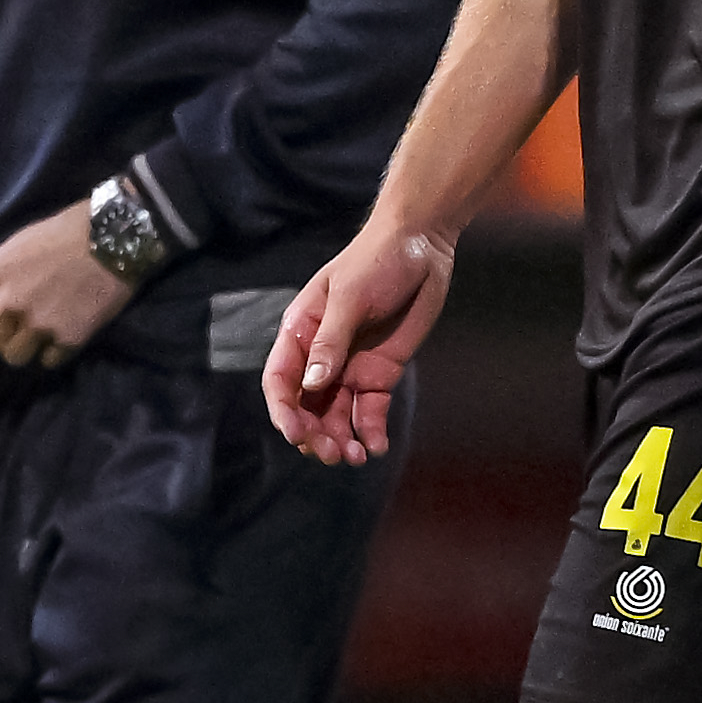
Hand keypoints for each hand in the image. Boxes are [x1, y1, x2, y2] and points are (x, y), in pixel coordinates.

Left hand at [0, 196, 133, 368]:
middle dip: (1, 340)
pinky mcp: (68, 338)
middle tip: (18, 335)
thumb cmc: (67, 232)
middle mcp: (11, 302)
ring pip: (16, 357)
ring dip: (27, 349)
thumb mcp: (19, 244)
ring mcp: (39, 323)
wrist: (114, 238)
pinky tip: (65, 336)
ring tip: (43, 337)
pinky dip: (55, 352)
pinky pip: (50, 360)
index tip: (9, 316)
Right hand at [262, 218, 451, 464]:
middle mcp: (320, 356)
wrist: (420, 244)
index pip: (280, 381)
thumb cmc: (376, 261)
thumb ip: (330, 341)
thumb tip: (312, 383)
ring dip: (340, 438)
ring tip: (354, 457)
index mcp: (300, 333)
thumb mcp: (349, 298)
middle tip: (333, 454)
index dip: (283, 411)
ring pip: (335, 414)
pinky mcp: (379, 372)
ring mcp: (349, 366)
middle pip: (306, 406)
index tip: (296, 436)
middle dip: (314, 434)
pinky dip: (370, 431)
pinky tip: (376, 447)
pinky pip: (369, 410)